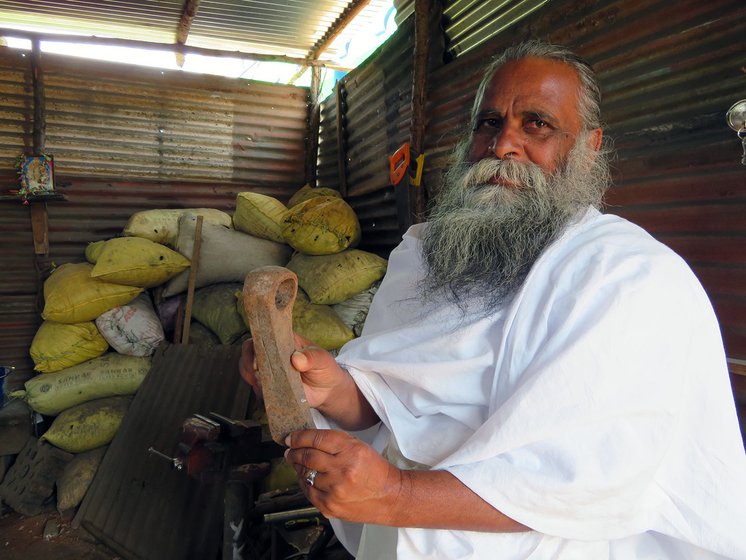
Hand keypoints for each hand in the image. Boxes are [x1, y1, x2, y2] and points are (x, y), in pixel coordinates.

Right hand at [239, 334, 344, 405]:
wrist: (328, 390)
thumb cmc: (325, 368)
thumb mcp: (323, 359)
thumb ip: (312, 357)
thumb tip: (297, 359)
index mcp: (284, 340)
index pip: (264, 335)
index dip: (256, 344)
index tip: (258, 358)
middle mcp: (272, 353)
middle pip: (249, 352)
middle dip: (248, 363)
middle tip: (257, 373)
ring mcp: (269, 370)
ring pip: (248, 370)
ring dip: (250, 377)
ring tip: (262, 384)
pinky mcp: (269, 386)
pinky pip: (257, 388)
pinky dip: (258, 391)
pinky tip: (267, 393)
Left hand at [285, 429, 403, 524]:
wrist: (390, 496)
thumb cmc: (375, 470)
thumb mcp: (359, 446)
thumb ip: (334, 442)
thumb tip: (306, 440)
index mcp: (351, 450)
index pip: (316, 439)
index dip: (299, 437)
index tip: (291, 438)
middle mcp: (342, 469)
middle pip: (307, 456)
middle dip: (294, 452)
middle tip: (290, 451)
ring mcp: (334, 490)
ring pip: (305, 474)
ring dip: (298, 468)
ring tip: (298, 464)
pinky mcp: (329, 506)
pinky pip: (308, 492)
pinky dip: (304, 483)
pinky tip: (306, 478)